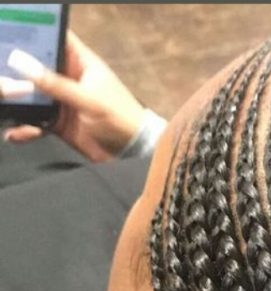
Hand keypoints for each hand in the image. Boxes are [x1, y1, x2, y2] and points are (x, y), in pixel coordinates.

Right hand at [3, 31, 145, 161]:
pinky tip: (14, 132)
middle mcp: (68, 78)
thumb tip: (21, 61)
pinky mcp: (59, 124)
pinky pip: (35, 122)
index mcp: (80, 62)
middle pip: (36, 66)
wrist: (132, 155)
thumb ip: (55, 84)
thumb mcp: (88, 99)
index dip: (35, 31)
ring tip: (2, 102)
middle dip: (16, 69)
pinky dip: (25, 127)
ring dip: (17, 100)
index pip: (55, 37)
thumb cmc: (119, 119)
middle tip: (0, 73)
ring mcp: (62, 101)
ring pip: (31, 94)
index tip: (11, 30)